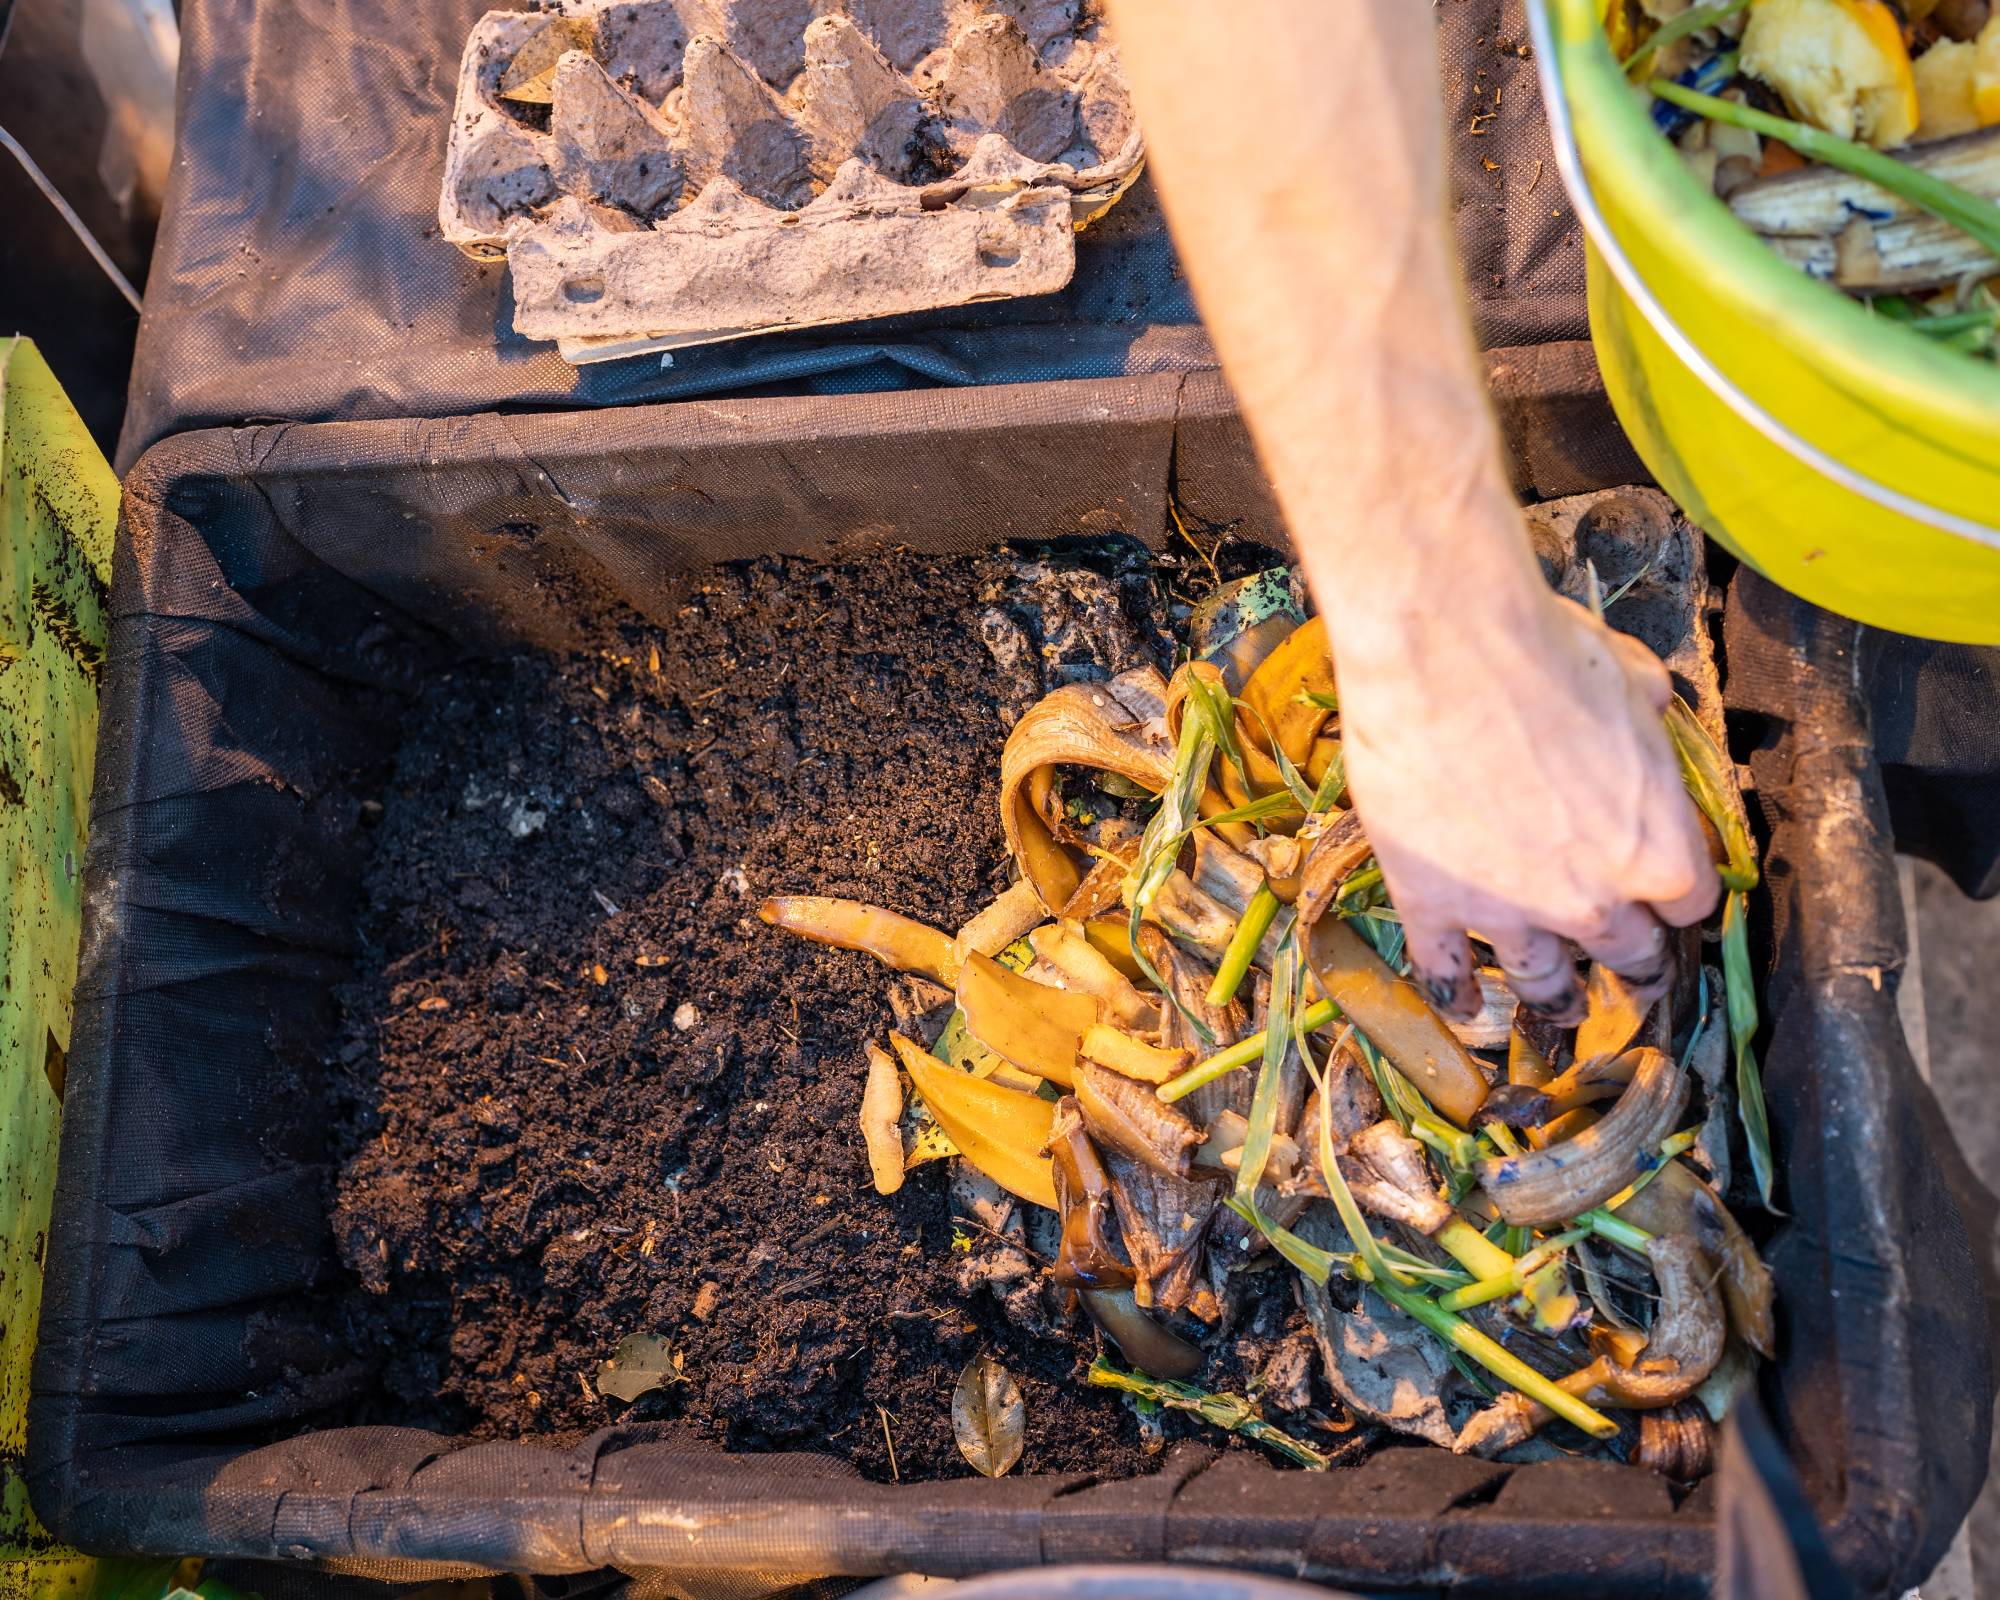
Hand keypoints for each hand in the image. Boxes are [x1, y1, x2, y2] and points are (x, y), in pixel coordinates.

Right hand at [1334, 589, 1719, 1024]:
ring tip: (1563, 1009)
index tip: (1668, 895)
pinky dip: (1456, 993)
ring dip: (1559, 999)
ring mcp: (1507, 910)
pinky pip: (1445, 970)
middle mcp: (1593, 899)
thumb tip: (1648, 709)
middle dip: (1633, 962)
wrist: (1443, 651)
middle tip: (1629, 968)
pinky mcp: (1431, 902)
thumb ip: (1647, 719)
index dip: (1679, 898)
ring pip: (1545, 981)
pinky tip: (1464, 1004)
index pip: (1691, 903)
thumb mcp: (1632, 679)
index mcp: (1659, 849)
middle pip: (1629, 954)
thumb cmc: (1546, 652)